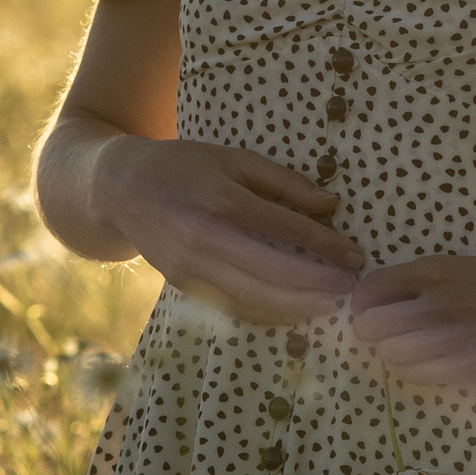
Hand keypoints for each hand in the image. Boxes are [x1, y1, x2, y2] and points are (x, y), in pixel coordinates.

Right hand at [93, 137, 363, 327]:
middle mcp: (205, 239)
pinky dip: (268, 316)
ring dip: (298, 307)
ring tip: (331, 307)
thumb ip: (283, 181)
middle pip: (274, 272)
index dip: (326, 246)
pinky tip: (294, 314)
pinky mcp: (184, 286)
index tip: (356, 256)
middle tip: (351, 288)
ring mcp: (192, 269)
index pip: (285, 230)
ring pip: (254, 299)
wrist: (120, 189)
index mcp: (221, 200)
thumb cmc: (183, 166)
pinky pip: (233, 308)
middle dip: (318, 285)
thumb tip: (331, 204)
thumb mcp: (232, 158)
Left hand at [349, 252, 475, 384]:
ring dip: (394, 354)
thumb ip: (431, 279)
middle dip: (371, 331)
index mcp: (438, 270)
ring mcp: (456, 335)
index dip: (362, 303)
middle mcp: (440, 301)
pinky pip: (424, 375)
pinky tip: (429, 364)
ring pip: (395, 355)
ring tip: (408, 351)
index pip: (372, 289)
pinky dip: (418, 371)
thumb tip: (390, 295)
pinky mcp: (473, 363)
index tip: (367, 309)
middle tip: (383, 334)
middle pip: (374, 326)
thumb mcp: (471, 263)